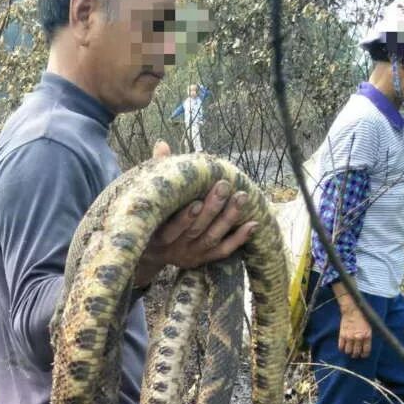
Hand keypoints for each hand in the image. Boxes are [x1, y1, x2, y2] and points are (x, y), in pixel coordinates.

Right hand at [134, 142, 257, 286]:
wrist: (149, 252)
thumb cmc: (151, 217)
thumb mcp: (150, 199)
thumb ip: (157, 173)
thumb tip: (162, 144)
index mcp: (156, 236)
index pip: (170, 229)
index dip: (184, 219)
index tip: (197, 202)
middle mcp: (173, 249)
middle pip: (195, 231)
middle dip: (212, 210)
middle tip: (224, 186)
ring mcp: (190, 255)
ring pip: (211, 238)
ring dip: (228, 219)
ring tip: (241, 197)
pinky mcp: (203, 259)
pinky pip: (223, 251)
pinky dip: (238, 239)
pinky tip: (253, 224)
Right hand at [338, 303, 371, 357]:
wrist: (353, 311)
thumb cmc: (363, 318)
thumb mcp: (369, 327)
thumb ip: (367, 337)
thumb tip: (365, 346)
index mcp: (367, 336)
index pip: (366, 350)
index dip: (364, 355)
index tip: (362, 355)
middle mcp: (358, 338)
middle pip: (356, 352)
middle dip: (355, 355)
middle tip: (355, 355)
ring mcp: (349, 337)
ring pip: (348, 351)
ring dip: (348, 352)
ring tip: (349, 351)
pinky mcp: (342, 335)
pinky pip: (341, 346)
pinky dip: (342, 348)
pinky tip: (343, 347)